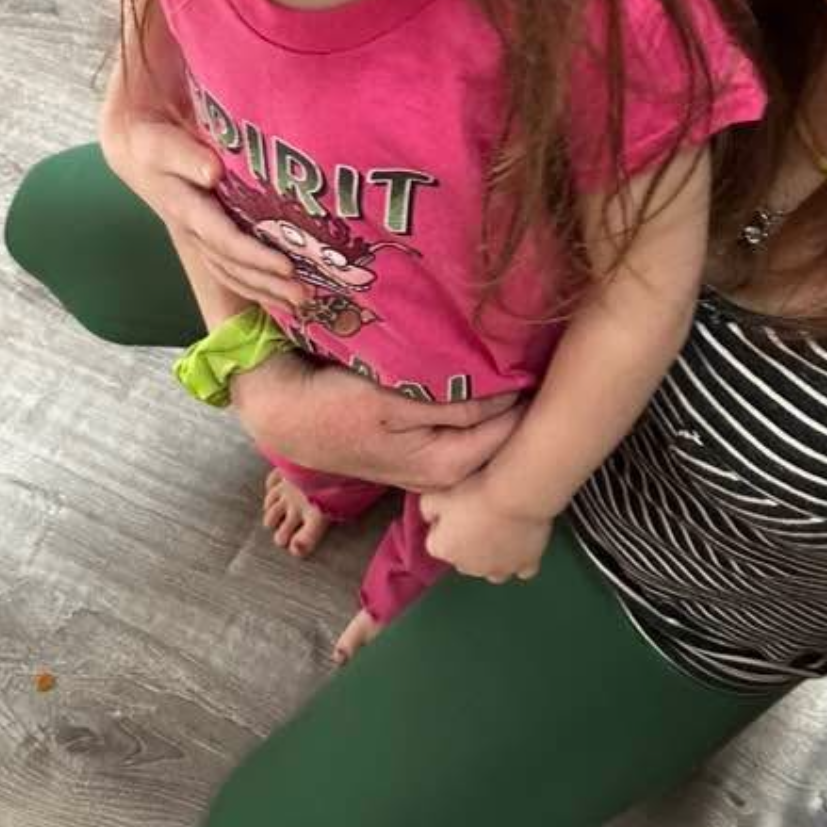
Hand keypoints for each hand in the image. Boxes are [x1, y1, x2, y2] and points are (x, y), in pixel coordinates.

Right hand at [102, 109, 305, 317]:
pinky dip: (256, 287)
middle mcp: (195, 232)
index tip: (287, 266)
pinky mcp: (209, 240)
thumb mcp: (162, 144)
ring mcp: (202, 240)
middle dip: (267, 282)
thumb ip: (185, 156)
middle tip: (303, 294)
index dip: (254, 255)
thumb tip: (212, 171)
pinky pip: (231, 272)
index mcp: (186, 210)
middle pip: (233, 266)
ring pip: (233, 274)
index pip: (223, 239)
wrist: (136, 151)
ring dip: (265, 291)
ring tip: (301, 301)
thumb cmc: (153, 143)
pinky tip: (281, 297)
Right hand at [230, 354, 524, 493]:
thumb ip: (453, 407)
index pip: (511, 431)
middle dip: (519, 399)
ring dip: (496, 400)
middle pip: (502, 435)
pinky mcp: (421, 450)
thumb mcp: (392, 402)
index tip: (540, 358)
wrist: (286, 415)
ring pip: (483, 432)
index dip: (530, 396)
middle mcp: (447, 474)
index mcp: (447, 465)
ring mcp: (434, 464)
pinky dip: (474, 405)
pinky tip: (476, 377)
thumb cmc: (334, 407)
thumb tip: (509, 396)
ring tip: (508, 359)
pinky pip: (463, 428)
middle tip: (530, 352)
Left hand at [418, 470, 554, 584]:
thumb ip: (426, 508)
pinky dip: (521, 560)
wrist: (513, 495)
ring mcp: (499, 569)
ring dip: (493, 557)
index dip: (444, 524)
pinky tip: (522, 543)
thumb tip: (428, 516)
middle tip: (479, 514)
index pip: (436, 541)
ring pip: (492, 569)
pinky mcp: (526, 565)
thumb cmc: (473, 492)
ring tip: (500, 531)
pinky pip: (522, 569)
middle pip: (463, 558)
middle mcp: (468, 567)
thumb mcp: (434, 494)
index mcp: (443, 550)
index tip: (456, 507)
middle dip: (468, 543)